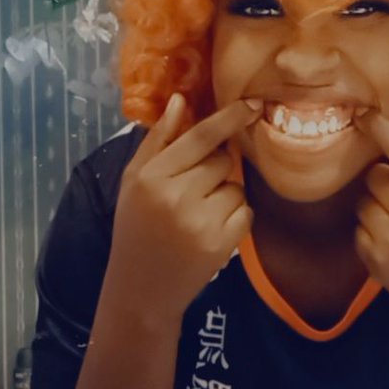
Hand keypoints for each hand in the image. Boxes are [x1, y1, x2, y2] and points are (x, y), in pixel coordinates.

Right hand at [110, 94, 261, 321]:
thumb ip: (157, 141)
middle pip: (224, 160)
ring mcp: (201, 221)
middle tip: (195, 190)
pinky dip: (235, 218)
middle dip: (217, 169)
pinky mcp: (221, 244)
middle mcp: (177, 196)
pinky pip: (246, 212)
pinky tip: (211, 230)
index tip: (254, 104)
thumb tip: (180, 100)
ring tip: (199, 215)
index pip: (200, 136)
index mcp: (152, 176)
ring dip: (225, 196)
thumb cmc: (136, 228)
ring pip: (237, 187)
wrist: (141, 288)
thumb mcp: (133, 181)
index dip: (230, 117)